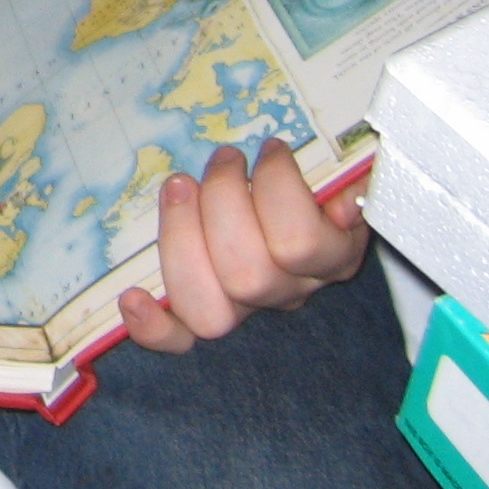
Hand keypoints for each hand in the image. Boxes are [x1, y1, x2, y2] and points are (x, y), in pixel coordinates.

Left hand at [119, 138, 368, 352]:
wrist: (298, 212)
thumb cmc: (315, 182)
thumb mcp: (346, 176)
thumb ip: (355, 186)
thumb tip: (342, 205)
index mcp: (330, 260)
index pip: (300, 245)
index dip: (278, 190)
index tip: (271, 148)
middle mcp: (288, 293)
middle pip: (246, 275)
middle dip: (222, 200)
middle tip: (223, 158)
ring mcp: (245, 309)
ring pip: (210, 306)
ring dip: (181, 235)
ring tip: (181, 184)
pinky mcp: (201, 317)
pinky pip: (181, 340)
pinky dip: (155, 327)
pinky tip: (133, 298)